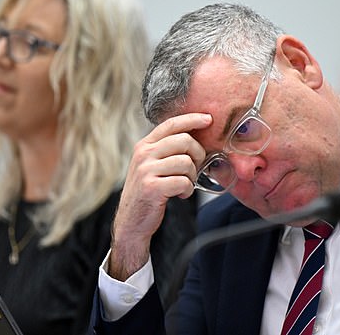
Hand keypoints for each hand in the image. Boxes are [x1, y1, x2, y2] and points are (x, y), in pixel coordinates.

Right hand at [108, 113, 211, 279]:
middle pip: (184, 141)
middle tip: (196, 167)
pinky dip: (188, 189)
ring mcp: (146, 170)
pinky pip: (183, 182)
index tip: (208, 119)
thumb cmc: (148, 191)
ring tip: (185, 184)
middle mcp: (143, 154)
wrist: (131, 221)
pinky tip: (181, 194)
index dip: (192, 119)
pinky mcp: (152, 187)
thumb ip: (167, 150)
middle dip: (198, 154)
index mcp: (144, 145)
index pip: (171, 124)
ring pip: (186, 162)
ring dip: (192, 176)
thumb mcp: (152, 165)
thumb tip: (196, 136)